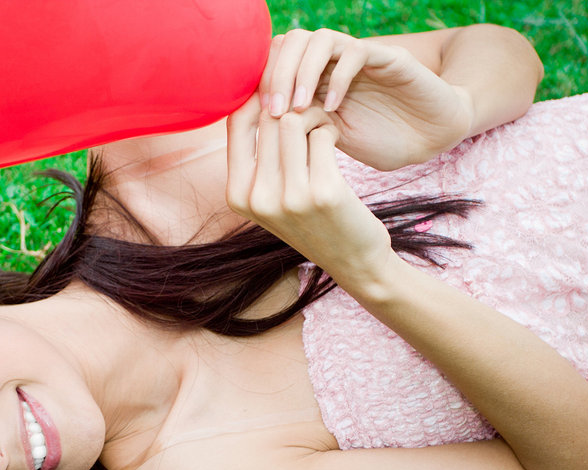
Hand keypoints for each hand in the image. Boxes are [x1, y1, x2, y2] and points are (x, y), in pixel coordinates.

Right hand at [226, 94, 393, 280]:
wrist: (352, 261)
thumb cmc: (311, 220)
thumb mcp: (271, 195)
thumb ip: (257, 156)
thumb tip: (254, 93)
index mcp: (236, 196)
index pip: (235, 123)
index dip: (257, 96)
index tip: (280, 91)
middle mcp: (258, 198)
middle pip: (267, 119)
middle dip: (291, 104)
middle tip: (309, 109)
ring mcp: (290, 198)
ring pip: (293, 122)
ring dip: (312, 114)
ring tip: (321, 124)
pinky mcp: (323, 193)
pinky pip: (321, 135)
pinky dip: (329, 130)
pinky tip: (333, 139)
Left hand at [260, 29, 473, 169]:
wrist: (433, 139)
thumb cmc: (383, 142)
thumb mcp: (333, 140)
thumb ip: (301, 129)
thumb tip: (260, 131)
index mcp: (316, 78)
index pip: (276, 60)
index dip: (262, 84)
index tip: (259, 118)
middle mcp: (334, 62)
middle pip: (291, 42)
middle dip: (276, 75)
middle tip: (274, 111)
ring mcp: (360, 57)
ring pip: (318, 39)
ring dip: (301, 72)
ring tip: (299, 106)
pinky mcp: (388, 58)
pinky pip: (355, 52)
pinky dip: (338, 78)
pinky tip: (334, 107)